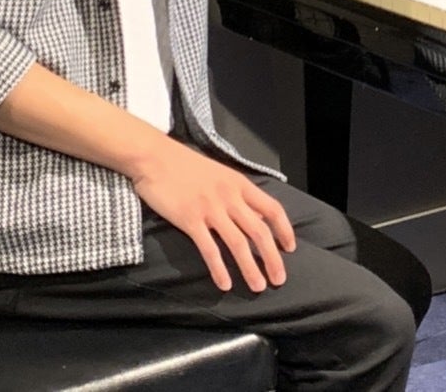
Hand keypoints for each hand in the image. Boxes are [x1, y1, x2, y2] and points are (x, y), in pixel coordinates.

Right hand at [130, 137, 295, 291]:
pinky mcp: (190, 219)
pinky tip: (225, 284)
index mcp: (239, 184)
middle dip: (272, 258)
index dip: (284, 230)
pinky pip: (209, 248)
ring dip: (250, 268)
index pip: (272, 208)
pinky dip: (219, 269)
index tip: (290, 248)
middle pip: (259, 231)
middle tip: (279, 280)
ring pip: (238, 243)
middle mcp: (229, 196)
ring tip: (258, 287)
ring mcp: (210, 208)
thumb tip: (255, 214)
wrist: (155, 157)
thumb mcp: (220, 174)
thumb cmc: (186, 165)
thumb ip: (237, 194)